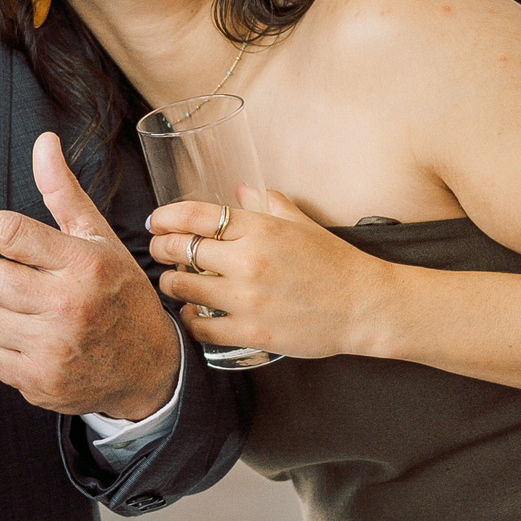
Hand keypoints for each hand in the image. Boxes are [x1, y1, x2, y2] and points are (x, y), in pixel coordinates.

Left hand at [0, 133, 179, 420]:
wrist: (149, 368)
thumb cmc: (119, 295)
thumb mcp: (99, 240)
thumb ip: (64, 193)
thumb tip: (43, 143)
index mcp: (83, 262)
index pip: (11, 233)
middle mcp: (69, 304)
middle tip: (18, 281)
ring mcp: (54, 347)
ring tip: (28, 313)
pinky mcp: (41, 383)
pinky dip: (0, 347)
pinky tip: (30, 342)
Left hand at [147, 191, 386, 360]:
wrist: (364, 306)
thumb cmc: (334, 263)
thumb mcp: (301, 224)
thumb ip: (267, 203)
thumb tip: (239, 189)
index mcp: (260, 228)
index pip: (196, 215)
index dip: (166, 217)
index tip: (156, 222)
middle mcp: (249, 260)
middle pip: (181, 249)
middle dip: (162, 248)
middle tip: (159, 250)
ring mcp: (248, 299)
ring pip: (184, 287)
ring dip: (170, 283)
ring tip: (172, 282)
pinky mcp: (251, 332)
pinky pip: (201, 326)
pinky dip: (189, 319)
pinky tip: (190, 313)